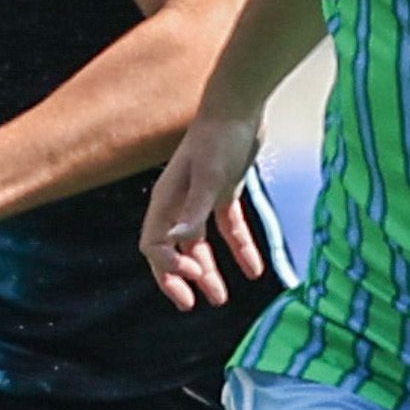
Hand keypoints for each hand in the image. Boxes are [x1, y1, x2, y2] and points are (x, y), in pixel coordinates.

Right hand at [142, 110, 270, 309]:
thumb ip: (194, 212)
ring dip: (209, 272)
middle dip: (180, 279)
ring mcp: (202, 198)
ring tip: (221, 298)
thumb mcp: (210, 177)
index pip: (155, 245)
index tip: (194, 277)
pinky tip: (254, 269)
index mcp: (167, 201)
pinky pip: (228, 229)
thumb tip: (175, 243)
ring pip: (200, 245)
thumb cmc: (220, 136)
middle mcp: (179, 203)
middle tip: (193, 304)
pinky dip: (239, 249)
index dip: (168, 268)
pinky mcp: (224, 192)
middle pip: (171, 251)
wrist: (241, 104)